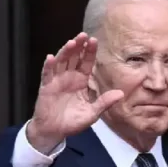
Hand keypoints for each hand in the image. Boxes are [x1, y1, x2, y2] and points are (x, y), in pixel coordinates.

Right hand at [26, 32, 124, 153]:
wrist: (54, 131)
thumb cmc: (73, 122)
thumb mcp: (92, 113)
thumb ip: (104, 102)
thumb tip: (121, 94)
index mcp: (81, 81)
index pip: (86, 63)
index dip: (89, 52)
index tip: (94, 40)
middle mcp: (69, 78)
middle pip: (74, 58)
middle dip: (79, 46)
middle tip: (84, 35)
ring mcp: (57, 81)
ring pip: (61, 62)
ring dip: (65, 52)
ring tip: (72, 42)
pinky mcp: (46, 87)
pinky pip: (47, 74)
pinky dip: (48, 66)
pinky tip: (51, 58)